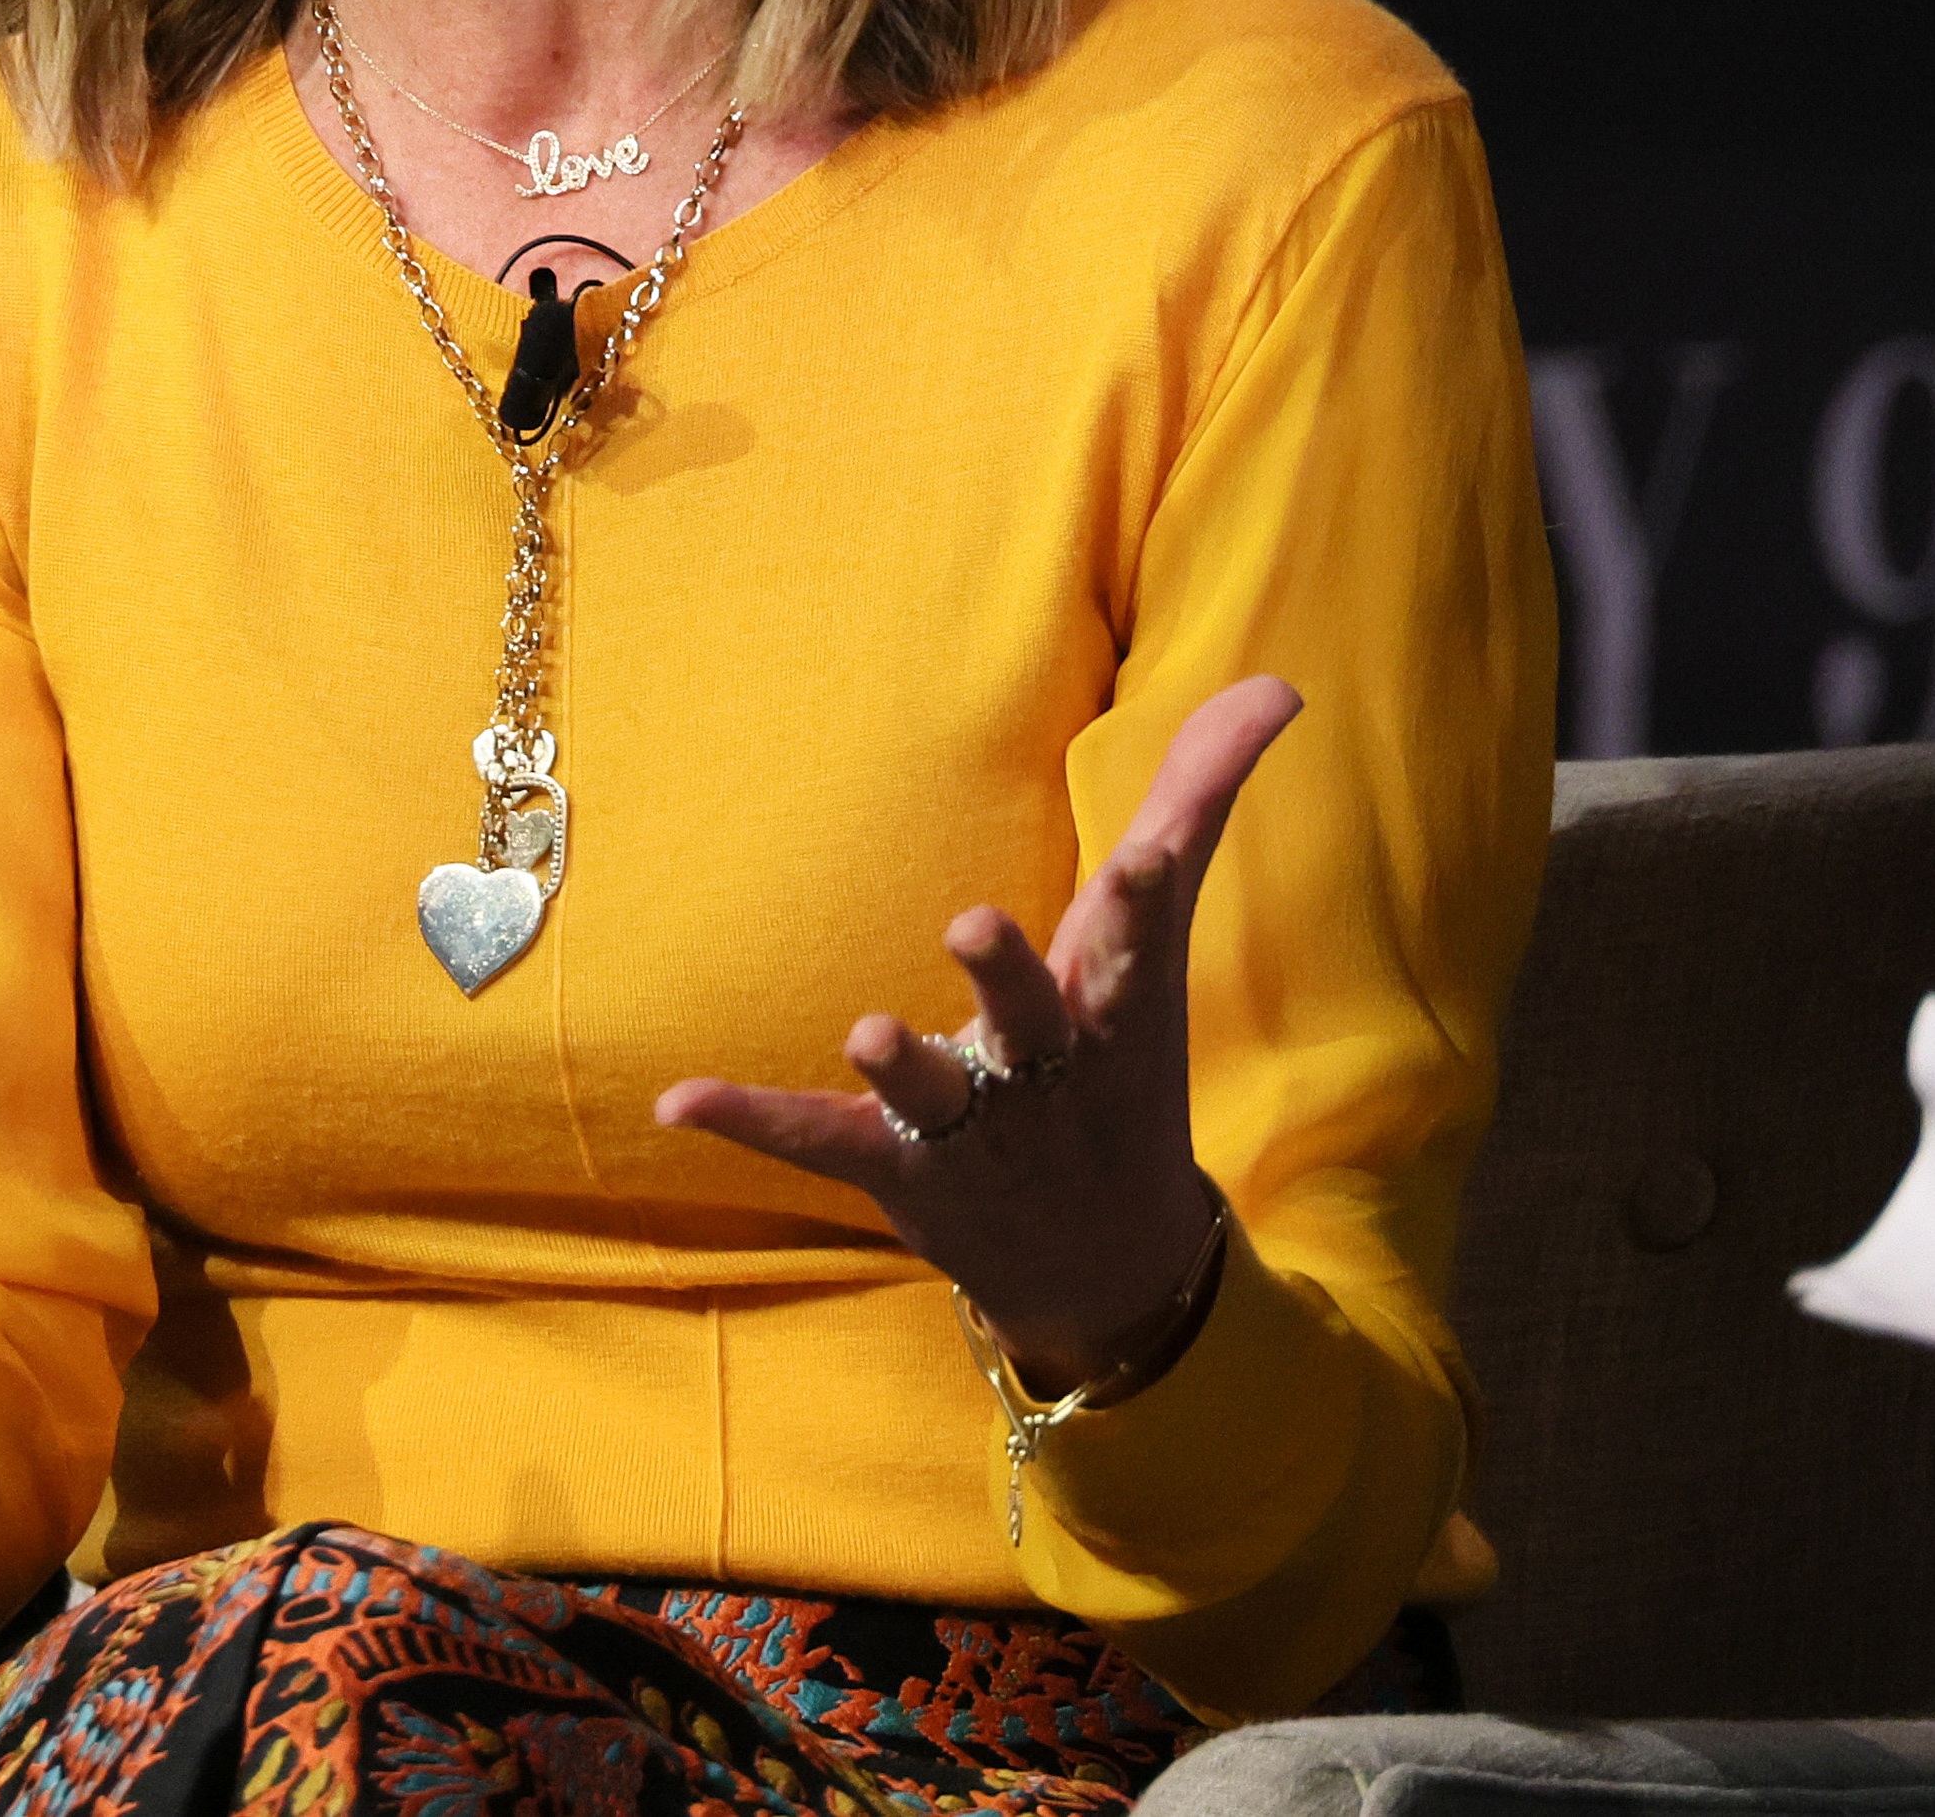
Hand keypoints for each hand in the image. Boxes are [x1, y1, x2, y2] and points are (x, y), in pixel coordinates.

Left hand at [653, 676, 1302, 1394]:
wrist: (1112, 1269)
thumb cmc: (1124, 1072)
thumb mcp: (1157, 947)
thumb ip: (1196, 807)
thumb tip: (1279, 687)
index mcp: (1111, 1007)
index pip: (1133, 941)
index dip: (1139, 898)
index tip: (1144, 858)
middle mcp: (1045, 1068)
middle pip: (1031, 1015)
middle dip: (1006, 975)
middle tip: (973, 924)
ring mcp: (969, 1125)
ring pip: (930, 1089)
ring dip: (899, 1063)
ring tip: (867, 1031)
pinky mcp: (895, 1169)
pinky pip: (817, 1142)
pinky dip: (750, 1120)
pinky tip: (677, 1102)